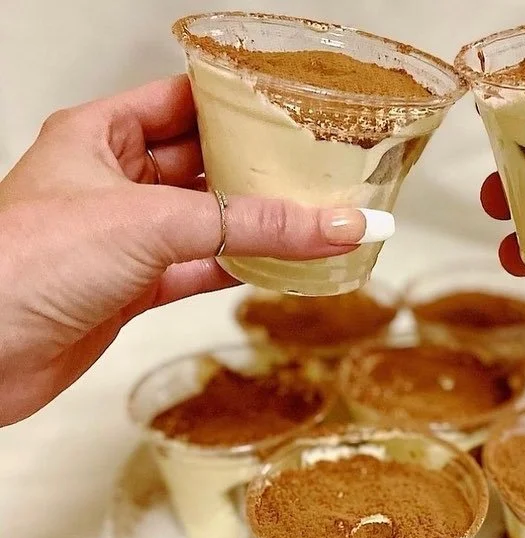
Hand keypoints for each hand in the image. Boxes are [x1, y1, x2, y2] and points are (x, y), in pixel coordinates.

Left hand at [0, 75, 384, 425]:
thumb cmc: (23, 265)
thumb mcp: (151, 223)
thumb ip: (249, 225)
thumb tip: (332, 223)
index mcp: (99, 136)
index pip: (181, 101)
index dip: (234, 102)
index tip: (290, 108)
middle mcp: (112, 182)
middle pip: (202, 163)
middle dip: (255, 167)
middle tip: (314, 166)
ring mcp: (125, 238)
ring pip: (207, 222)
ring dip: (255, 225)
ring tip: (312, 215)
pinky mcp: (133, 287)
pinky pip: (200, 269)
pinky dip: (239, 269)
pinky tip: (279, 266)